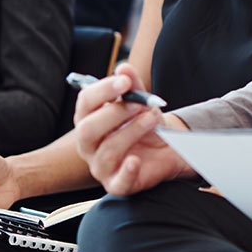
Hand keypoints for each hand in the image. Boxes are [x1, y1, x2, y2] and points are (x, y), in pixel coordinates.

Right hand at [72, 64, 191, 195]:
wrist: (167, 146)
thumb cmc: (146, 122)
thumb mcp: (142, 101)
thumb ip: (133, 85)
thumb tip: (124, 68)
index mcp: (88, 119)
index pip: (85, 103)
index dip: (102, 90)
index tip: (124, 81)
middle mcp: (88, 144)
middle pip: (87, 130)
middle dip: (114, 114)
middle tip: (140, 103)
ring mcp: (100, 166)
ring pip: (107, 151)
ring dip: (131, 132)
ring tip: (151, 120)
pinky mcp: (117, 184)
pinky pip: (118, 182)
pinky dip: (126, 171)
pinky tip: (136, 160)